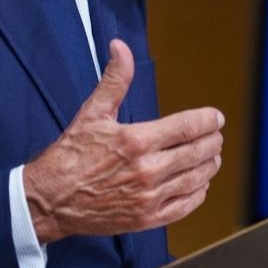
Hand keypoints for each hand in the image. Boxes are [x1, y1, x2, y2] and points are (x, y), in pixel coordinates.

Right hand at [22, 38, 223, 243]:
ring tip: (212, 157)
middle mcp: (147, 169)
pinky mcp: (146, 219)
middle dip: (212, 142)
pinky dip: (198, 194)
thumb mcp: (93, 112)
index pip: (188, 126)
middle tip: (216, 136)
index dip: (208, 120)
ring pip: (195, 179)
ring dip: (209, 166)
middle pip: (197, 152)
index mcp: (137, 140)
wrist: (51, 199)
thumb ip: (115, 79)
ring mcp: (148, 197)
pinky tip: (199, 185)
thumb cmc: (70, 155)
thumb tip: (121, 47)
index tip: (216, 117)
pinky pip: (183, 207)